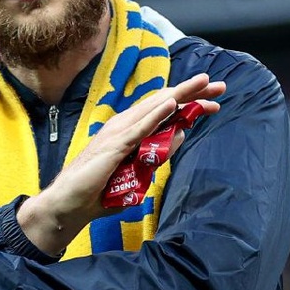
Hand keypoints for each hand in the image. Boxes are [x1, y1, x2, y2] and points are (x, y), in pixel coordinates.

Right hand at [18, 73, 225, 254]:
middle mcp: (123, 126)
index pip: (162, 111)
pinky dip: (155, 114)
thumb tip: (180, 134)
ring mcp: (117, 133)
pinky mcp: (113, 146)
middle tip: (219, 86)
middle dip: (192, 93)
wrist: (70, 204)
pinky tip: (171, 104)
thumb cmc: (100, 191)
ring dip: (179, 95)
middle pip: (162, 103)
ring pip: (153, 109)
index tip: (213, 103)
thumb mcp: (138, 173)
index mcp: (129, 131)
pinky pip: (139, 128)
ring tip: (202, 84)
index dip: (188, 103)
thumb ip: (157, 154)